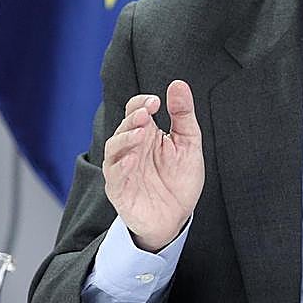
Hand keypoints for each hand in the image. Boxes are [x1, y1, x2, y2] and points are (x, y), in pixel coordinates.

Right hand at [102, 80, 203, 251]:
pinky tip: (134, 159)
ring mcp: (123, 169)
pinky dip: (122, 166)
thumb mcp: (188, 143)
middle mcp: (131, 148)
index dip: (142, 102)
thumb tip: (179, 84)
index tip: (156, 101)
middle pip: (124, 127)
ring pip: (114, 148)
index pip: (135, 110)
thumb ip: (183, 115)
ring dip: (126, 138)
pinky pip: (114, 176)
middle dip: (134, 118)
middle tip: (147, 114)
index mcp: (146, 134)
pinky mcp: (119, 190)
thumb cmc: (179, 180)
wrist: (177, 218)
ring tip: (141, 133)